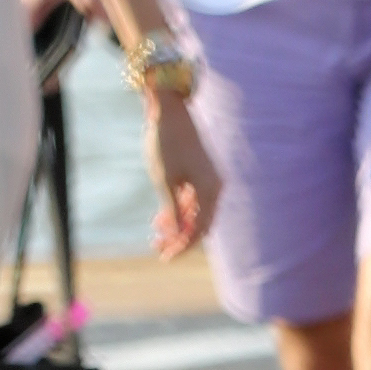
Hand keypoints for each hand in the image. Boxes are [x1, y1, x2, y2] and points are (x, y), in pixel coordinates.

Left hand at [142, 94, 218, 259]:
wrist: (170, 113)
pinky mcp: (201, 173)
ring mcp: (209, 180)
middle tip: (158, 248)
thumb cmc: (166, 145)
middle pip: (201, 223)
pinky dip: (179, 210)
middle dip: (180, 238)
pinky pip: (193, 200)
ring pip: (196, 212)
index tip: (164, 257)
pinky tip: (161, 217)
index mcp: (210, 190)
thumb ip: (173, 210)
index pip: (200, 229)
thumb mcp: (165, 181)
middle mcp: (215, 187)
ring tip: (155, 232)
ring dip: (178, 225)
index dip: (183, 246)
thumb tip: (178, 236)